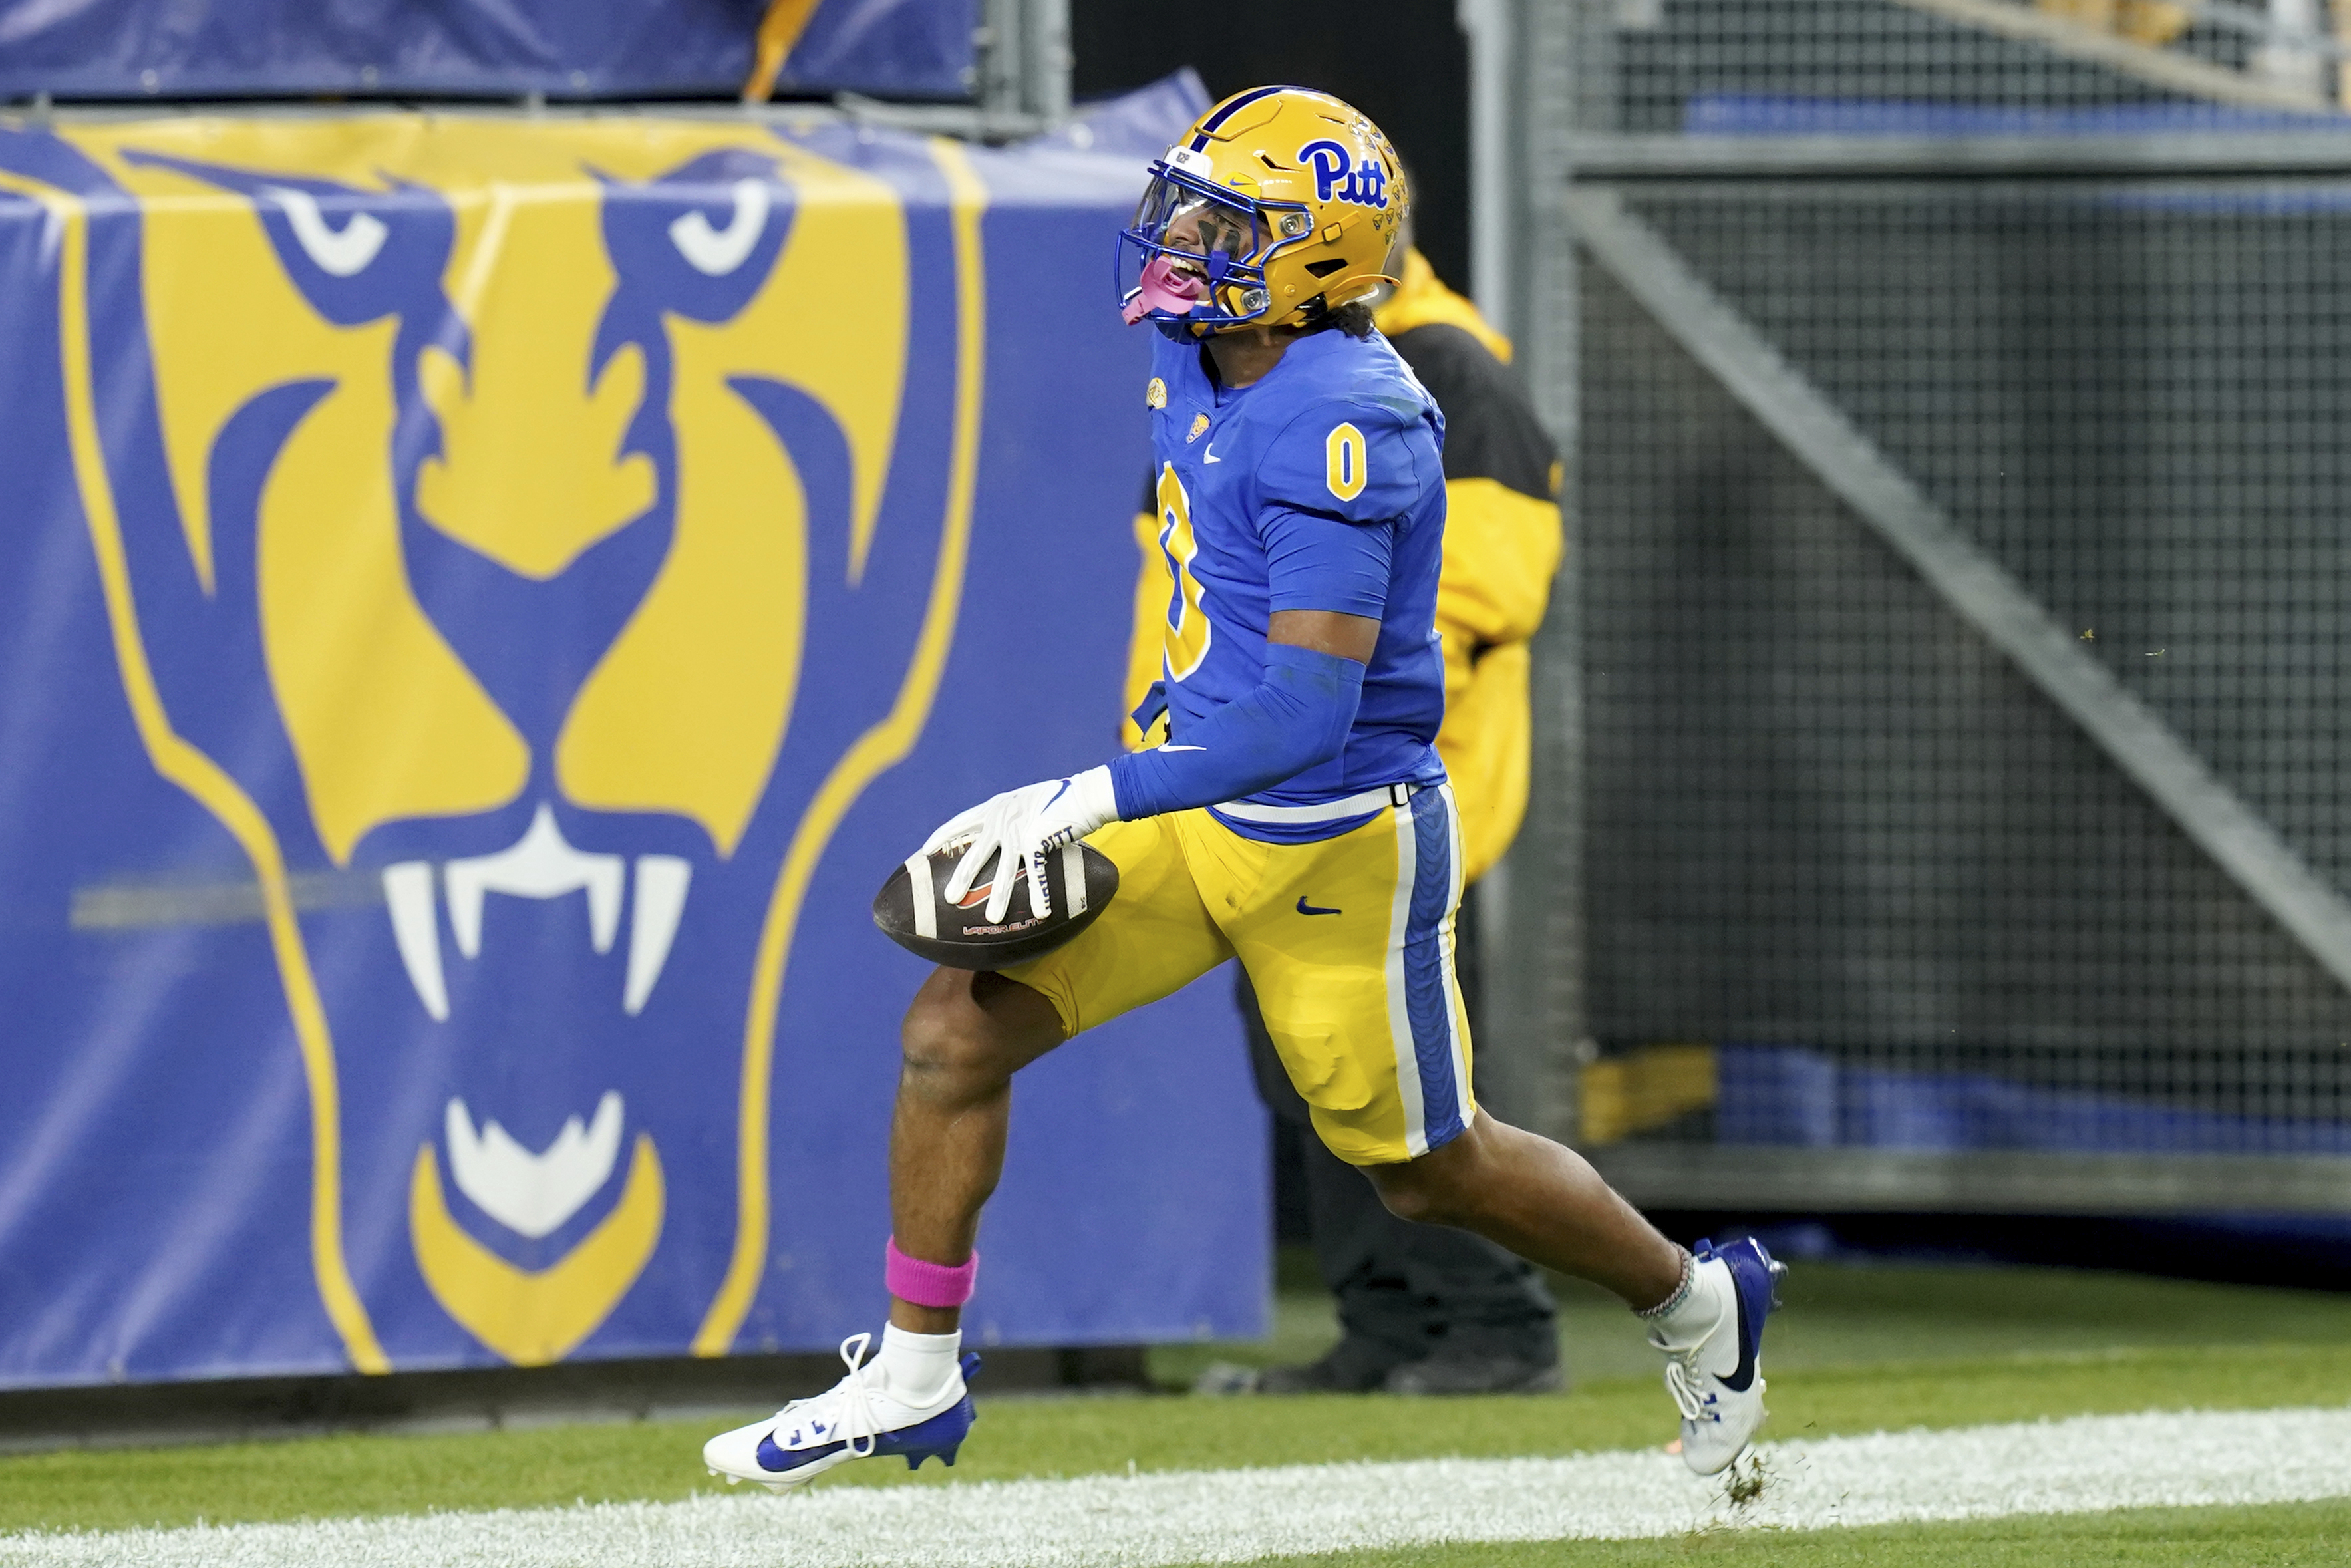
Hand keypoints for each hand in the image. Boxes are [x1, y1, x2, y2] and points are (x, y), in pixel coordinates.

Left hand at [921, 766, 1118, 922]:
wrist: (1083, 794)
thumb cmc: (1057, 799)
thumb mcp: (1023, 802)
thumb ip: (1007, 816)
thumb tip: (999, 835)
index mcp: (995, 808)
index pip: (960, 823)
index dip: (943, 836)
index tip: (925, 850)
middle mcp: (1001, 820)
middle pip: (974, 855)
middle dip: (961, 879)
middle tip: (949, 900)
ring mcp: (1018, 832)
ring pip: (1004, 871)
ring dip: (998, 897)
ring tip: (992, 918)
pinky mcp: (1038, 841)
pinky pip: (1037, 874)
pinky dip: (1039, 894)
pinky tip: (1040, 913)